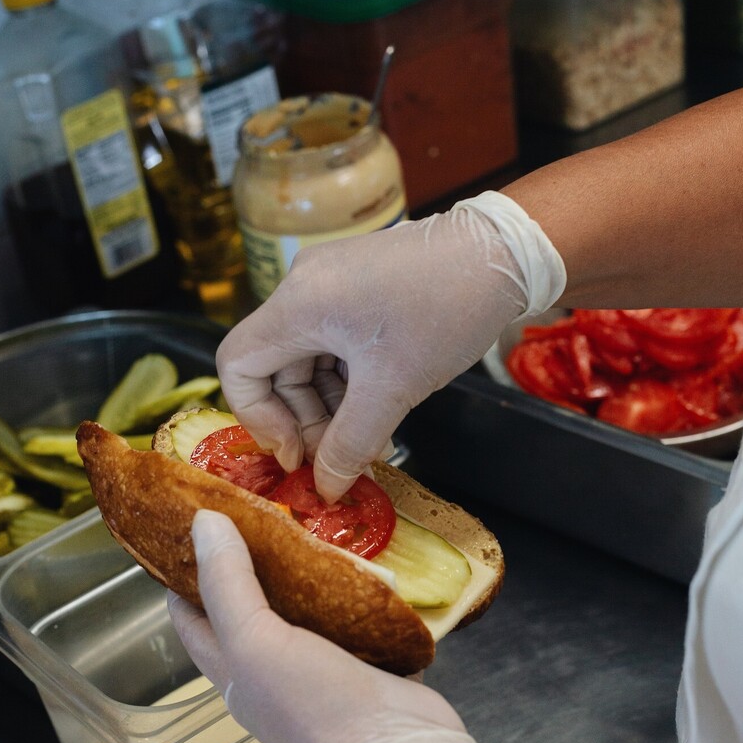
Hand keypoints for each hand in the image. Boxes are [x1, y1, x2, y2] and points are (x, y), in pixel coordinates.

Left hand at [168, 509, 507, 742]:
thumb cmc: (316, 705)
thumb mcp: (256, 641)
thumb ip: (227, 584)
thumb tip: (202, 523)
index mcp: (234, 670)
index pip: (192, 615)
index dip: (184, 571)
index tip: (195, 521)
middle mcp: (272, 670)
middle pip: (252, 606)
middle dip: (254, 560)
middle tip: (263, 509)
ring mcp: (322, 668)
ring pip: (307, 609)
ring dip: (311, 572)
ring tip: (313, 524)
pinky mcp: (369, 663)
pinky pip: (357, 618)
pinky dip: (359, 591)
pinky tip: (363, 559)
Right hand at [216, 191, 565, 500]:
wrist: (504, 254)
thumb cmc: (446, 310)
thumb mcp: (394, 389)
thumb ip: (351, 444)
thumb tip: (327, 488)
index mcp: (298, 304)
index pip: (238, 366)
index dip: (258, 419)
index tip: (295, 454)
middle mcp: (304, 289)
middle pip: (276, 370)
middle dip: (305, 422)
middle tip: (340, 460)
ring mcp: (330, 286)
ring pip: (308, 364)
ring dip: (332, 410)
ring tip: (370, 445)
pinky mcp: (356, 289)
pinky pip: (334, 347)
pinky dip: (350, 386)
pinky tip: (380, 415)